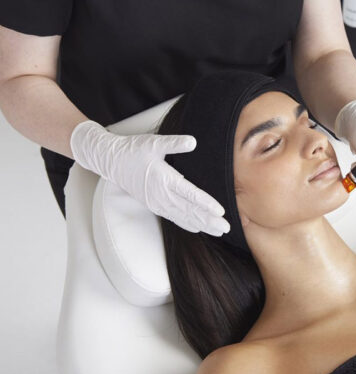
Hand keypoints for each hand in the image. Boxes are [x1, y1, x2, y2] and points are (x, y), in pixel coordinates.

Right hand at [70, 120, 230, 234]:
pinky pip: (173, 218)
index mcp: (163, 180)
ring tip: (219, 232)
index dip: (206, 203)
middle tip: (227, 228)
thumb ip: (174, 143)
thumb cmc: (132, 150)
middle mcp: (161, 195)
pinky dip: (187, 224)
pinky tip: (199, 229)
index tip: (220, 211)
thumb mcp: (153, 143)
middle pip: (190, 210)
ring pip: (183, 217)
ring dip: (202, 225)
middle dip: (209, 220)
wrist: (110, 161)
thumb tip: (192, 141)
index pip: (190, 194)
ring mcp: (157, 203)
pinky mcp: (154, 205)